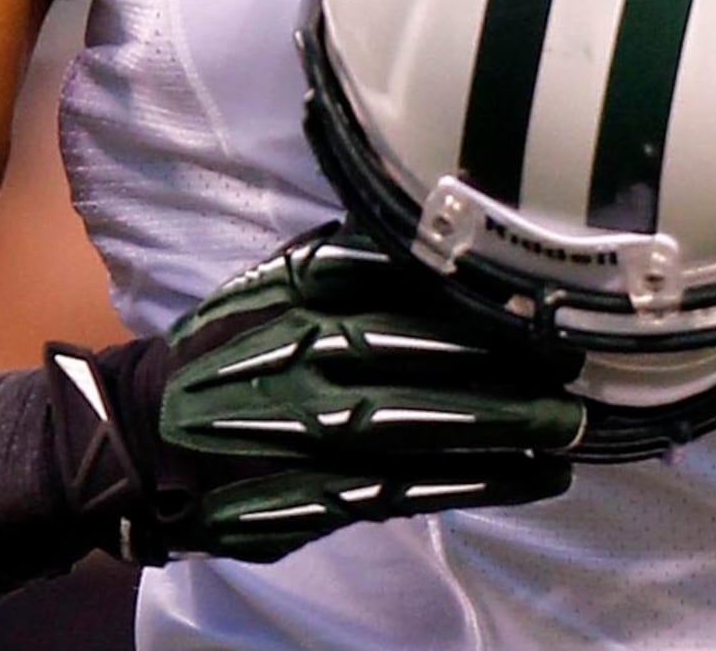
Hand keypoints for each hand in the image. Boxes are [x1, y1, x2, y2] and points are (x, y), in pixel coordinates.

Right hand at [68, 221, 588, 563]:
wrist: (141, 439)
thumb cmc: (227, 353)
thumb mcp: (276, 281)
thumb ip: (349, 256)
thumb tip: (435, 221)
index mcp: (295, 293)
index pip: (396, 284)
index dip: (474, 294)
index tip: (541, 298)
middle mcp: (300, 355)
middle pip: (415, 355)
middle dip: (499, 366)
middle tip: (574, 370)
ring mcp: (305, 430)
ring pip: (417, 427)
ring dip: (501, 429)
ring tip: (570, 428)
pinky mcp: (312, 494)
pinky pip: (404, 488)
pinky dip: (473, 484)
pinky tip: (531, 478)